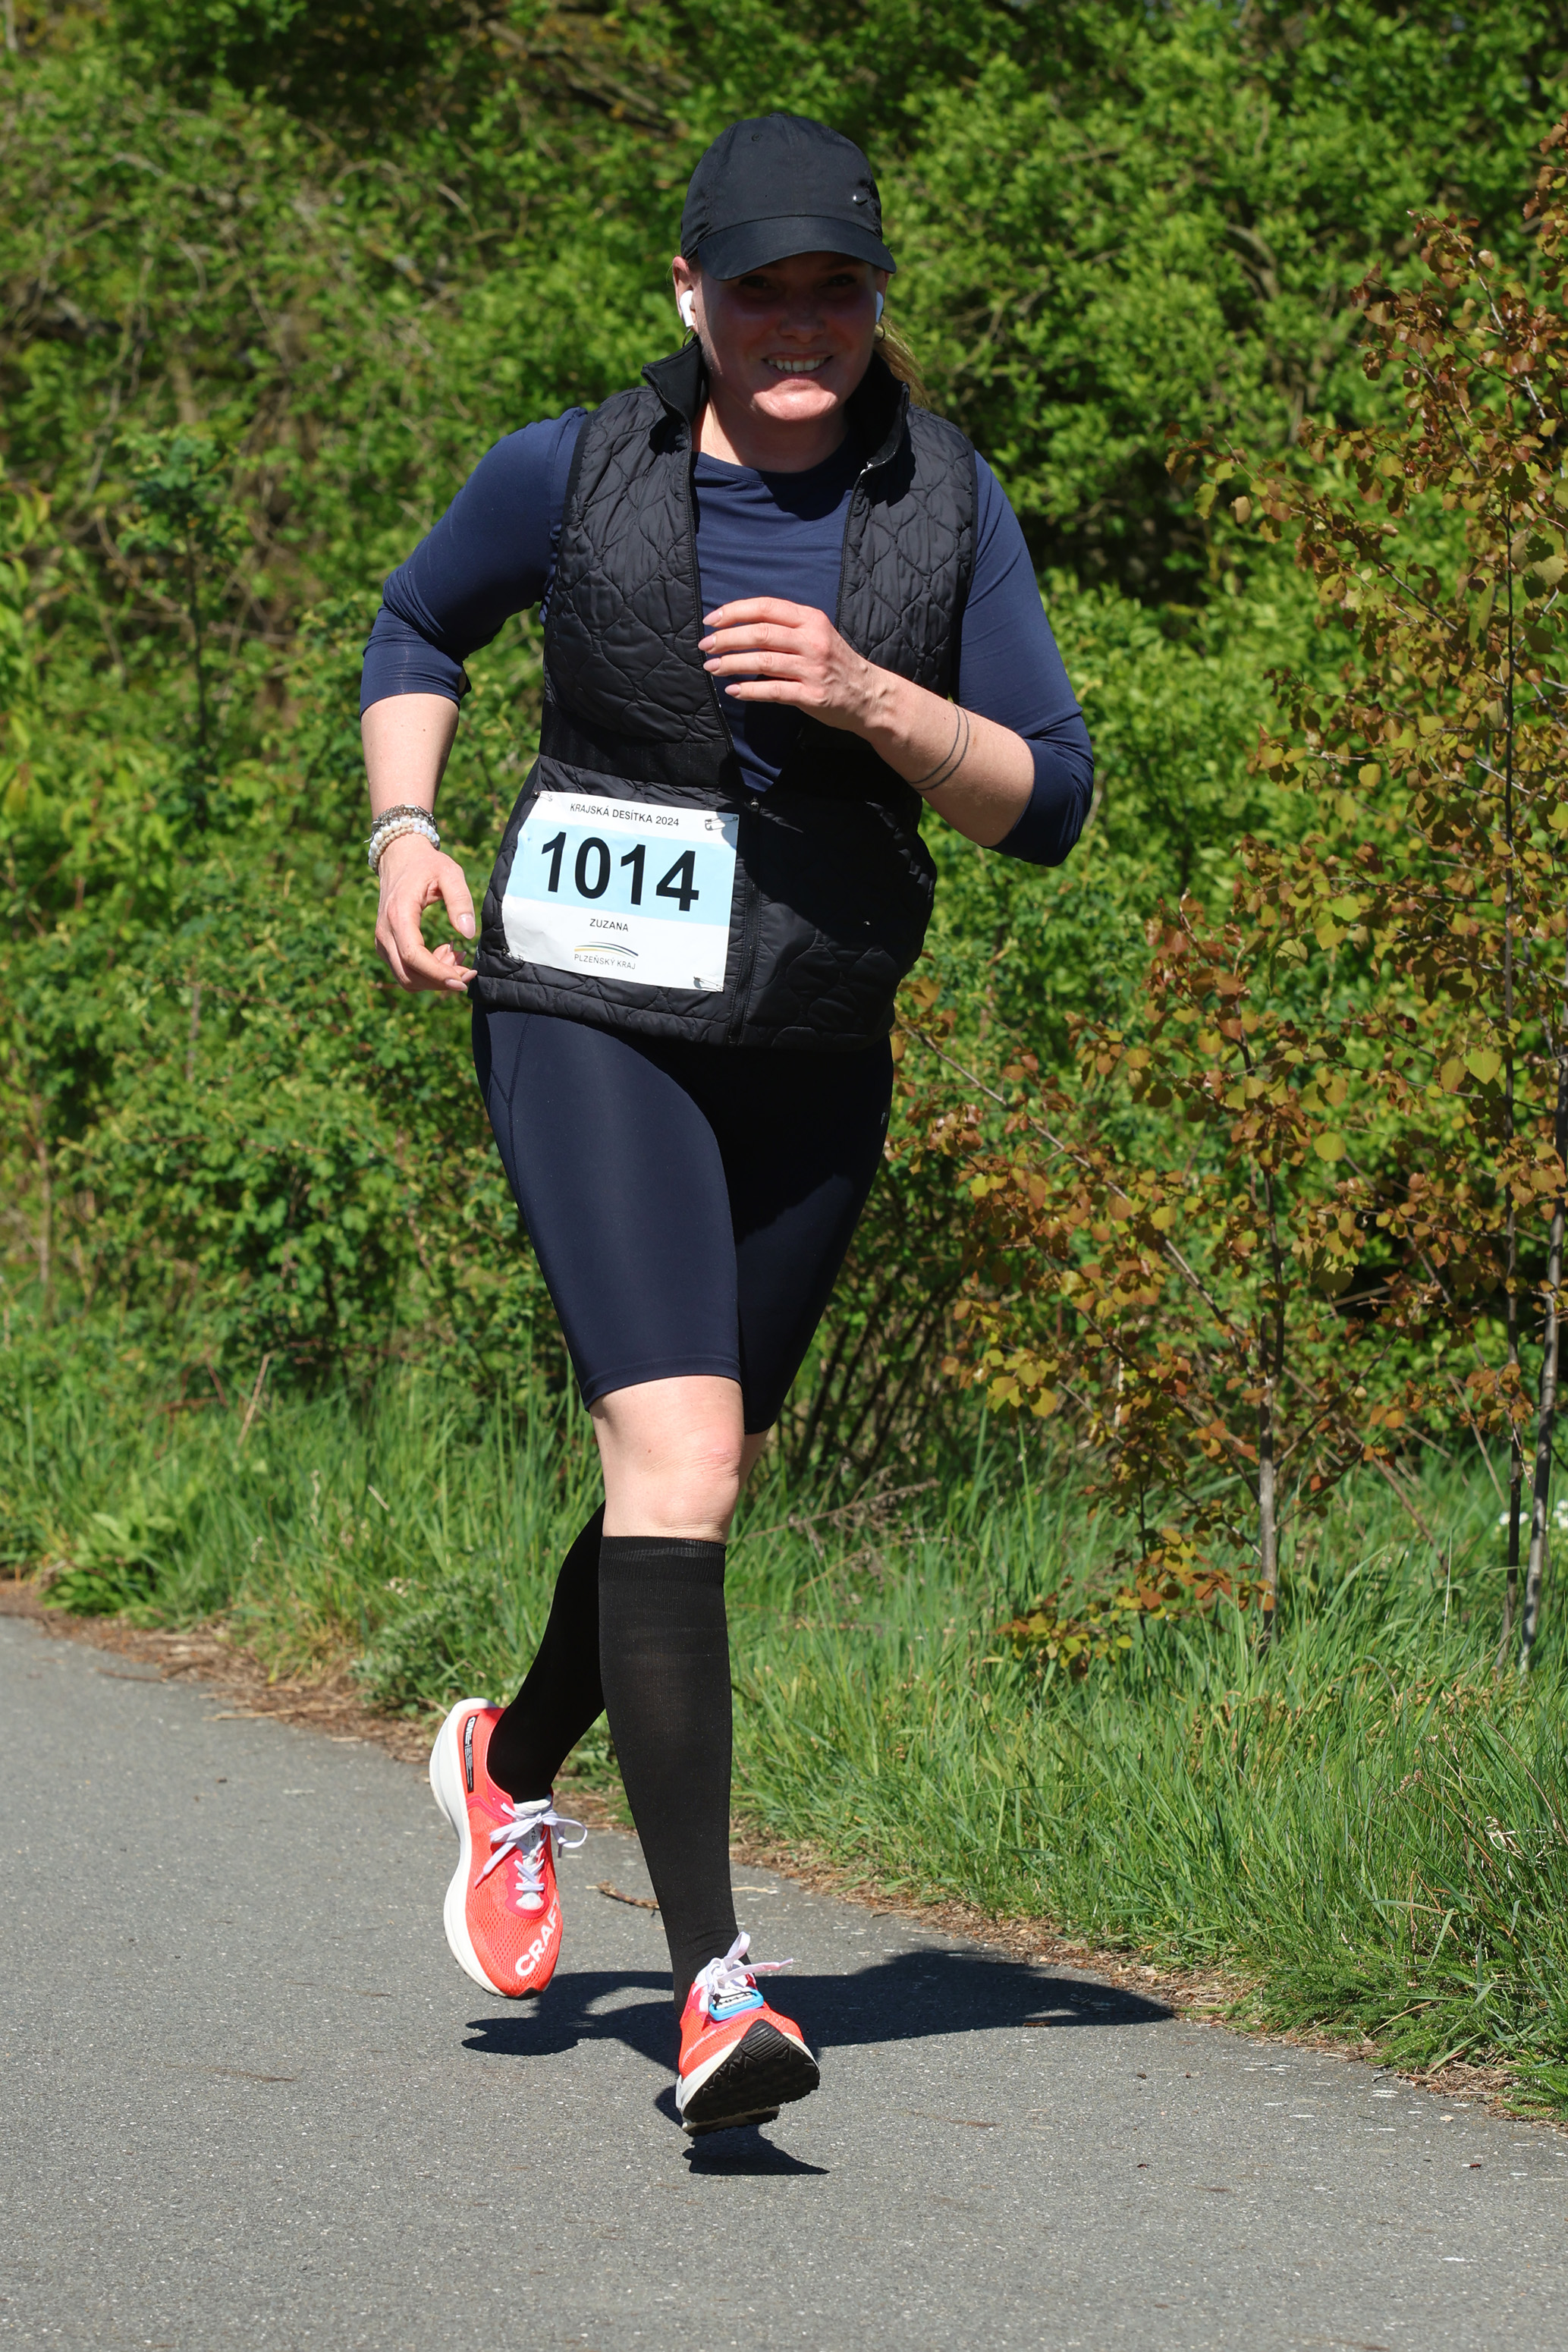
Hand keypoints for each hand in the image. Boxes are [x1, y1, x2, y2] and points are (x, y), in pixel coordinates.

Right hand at [374, 831, 475, 992]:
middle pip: (408, 975)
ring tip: (457, 956)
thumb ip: (460, 900)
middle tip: (468, 969)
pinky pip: (404, 970)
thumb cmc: (427, 864)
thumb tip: (468, 934)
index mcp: (398, 915)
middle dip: (440, 980)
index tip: (464, 978)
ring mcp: (382, 941)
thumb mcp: (450, 873)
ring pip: (405, 978)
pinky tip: (445, 953)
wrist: (399, 857)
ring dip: (434, 978)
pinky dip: (426, 972)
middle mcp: (384, 932)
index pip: (413, 957)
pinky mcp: (386, 945)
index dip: (438, 974)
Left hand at [699, 598, 881, 733]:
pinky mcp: (813, 695)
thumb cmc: (834, 663)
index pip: (766, 607)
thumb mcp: (815, 635)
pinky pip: (774, 691)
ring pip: (763, 661)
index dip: (735, 612)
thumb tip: (739, 629)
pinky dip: (750, 691)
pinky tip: (733, 691)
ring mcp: (813, 668)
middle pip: (761, 633)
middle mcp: (812, 640)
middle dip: (727, 639)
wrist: (868, 694)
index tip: (711, 620)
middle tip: (706, 646)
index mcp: (810, 619)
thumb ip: (784, 629)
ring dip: (732, 664)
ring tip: (712, 667)